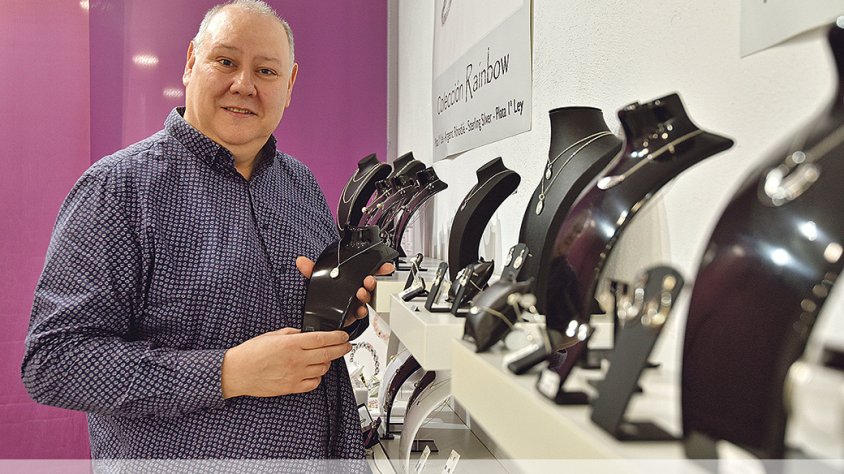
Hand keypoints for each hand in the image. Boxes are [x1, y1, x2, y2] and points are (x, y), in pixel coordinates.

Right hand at [221, 328, 350, 397]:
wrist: (237, 372)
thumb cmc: (251, 353)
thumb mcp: (273, 335)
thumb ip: (292, 333)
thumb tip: (306, 333)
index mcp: (292, 344)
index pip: (322, 339)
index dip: (337, 337)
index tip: (344, 335)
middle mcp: (296, 360)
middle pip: (328, 353)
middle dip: (342, 348)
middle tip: (347, 346)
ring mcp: (295, 375)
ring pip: (323, 369)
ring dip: (328, 362)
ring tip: (326, 357)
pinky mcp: (292, 388)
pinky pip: (314, 384)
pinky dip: (318, 377)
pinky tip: (314, 371)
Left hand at [295, 256, 393, 326]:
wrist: (320, 313)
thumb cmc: (324, 293)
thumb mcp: (317, 279)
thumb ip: (311, 270)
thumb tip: (301, 261)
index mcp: (352, 278)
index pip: (368, 270)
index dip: (379, 268)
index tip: (385, 266)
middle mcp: (356, 289)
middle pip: (370, 284)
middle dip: (372, 281)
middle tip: (369, 280)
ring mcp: (356, 302)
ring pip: (367, 298)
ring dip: (367, 295)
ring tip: (361, 292)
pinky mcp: (353, 314)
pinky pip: (361, 312)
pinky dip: (361, 311)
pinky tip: (360, 309)